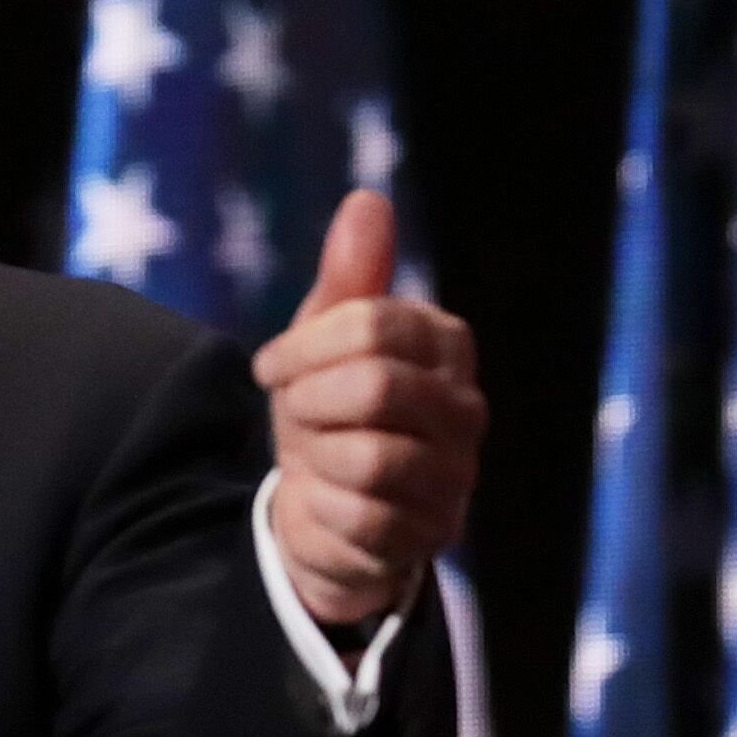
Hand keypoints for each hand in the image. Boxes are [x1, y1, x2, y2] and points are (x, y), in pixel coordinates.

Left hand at [250, 191, 483, 627]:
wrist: (326, 512)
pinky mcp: (430, 536)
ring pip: (371, 456)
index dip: (302, 346)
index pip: (372, 324)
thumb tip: (367, 200)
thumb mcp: (323, 341)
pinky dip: (322, 507)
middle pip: (375, 386)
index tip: (269, 367)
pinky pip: (363, 516)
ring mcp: (456, 476)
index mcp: (446, 345)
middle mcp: (466, 409)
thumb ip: (348, 276)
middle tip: (296, 415)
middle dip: (308, 402)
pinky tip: (325, 501)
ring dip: (316, 456)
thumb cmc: (328, 411)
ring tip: (316, 457)